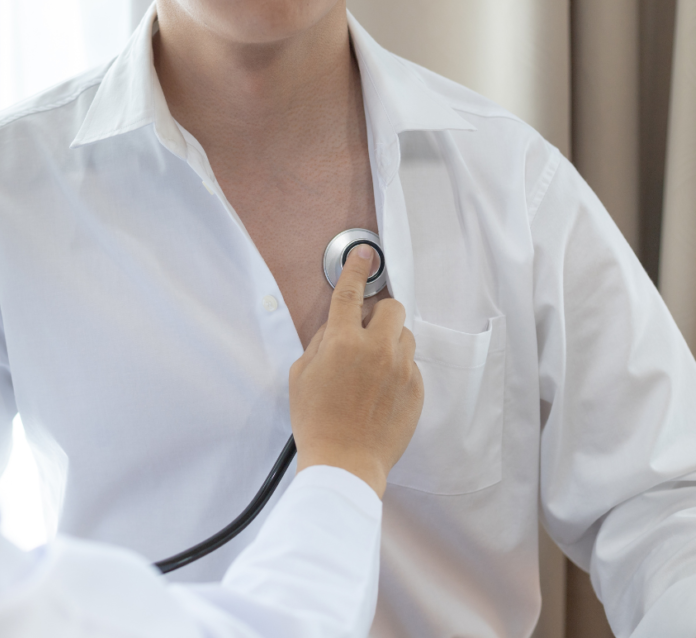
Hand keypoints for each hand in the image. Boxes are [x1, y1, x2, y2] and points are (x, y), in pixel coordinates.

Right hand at [288, 246, 423, 497]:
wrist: (344, 463)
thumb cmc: (316, 421)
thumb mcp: (301, 375)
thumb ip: (321, 342)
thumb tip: (337, 326)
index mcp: (343, 342)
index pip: (352, 292)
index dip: (357, 268)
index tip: (364, 255)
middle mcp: (378, 350)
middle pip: (393, 308)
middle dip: (380, 313)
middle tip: (364, 331)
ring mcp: (402, 370)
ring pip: (405, 336)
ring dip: (390, 342)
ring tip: (371, 369)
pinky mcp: (417, 390)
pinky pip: (411, 365)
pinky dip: (397, 369)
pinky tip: (379, 392)